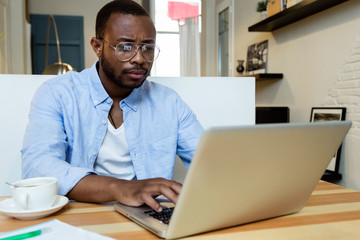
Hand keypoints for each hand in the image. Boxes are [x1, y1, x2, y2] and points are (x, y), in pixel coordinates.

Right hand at [67, 175, 181, 211]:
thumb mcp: (155, 190)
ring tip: (177, 204)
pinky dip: (154, 203)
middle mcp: (155, 182)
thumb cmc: (140, 190)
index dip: (185, 190)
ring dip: (171, 196)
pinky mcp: (139, 193)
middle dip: (181, 192)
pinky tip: (158, 208)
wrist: (122, 188)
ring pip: (162, 189)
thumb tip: (182, 198)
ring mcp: (147, 187)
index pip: (176, 184)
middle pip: (171, 184)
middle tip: (189, 200)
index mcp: (161, 181)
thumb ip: (167, 192)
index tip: (194, 197)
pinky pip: (147, 197)